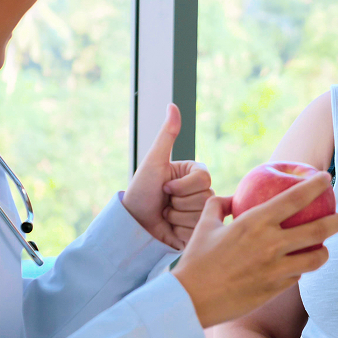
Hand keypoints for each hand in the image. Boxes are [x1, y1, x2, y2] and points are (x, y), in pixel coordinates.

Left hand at [121, 104, 212, 248]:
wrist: (132, 223)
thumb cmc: (141, 190)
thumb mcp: (154, 161)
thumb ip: (167, 135)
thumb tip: (173, 105)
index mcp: (194, 174)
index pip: (204, 178)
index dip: (182, 185)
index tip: (164, 186)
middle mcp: (201, 192)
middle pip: (205, 198)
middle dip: (178, 202)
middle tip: (164, 202)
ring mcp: (200, 213)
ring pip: (200, 216)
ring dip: (177, 217)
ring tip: (165, 215)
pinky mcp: (197, 231)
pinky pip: (196, 232)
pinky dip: (179, 231)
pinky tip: (169, 228)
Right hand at [172, 172, 337, 327]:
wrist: (191, 300)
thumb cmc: (197, 259)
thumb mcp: (205, 225)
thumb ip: (219, 206)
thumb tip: (231, 199)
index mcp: (255, 222)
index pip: (295, 198)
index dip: (315, 185)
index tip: (326, 178)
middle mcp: (271, 244)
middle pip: (318, 230)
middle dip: (336, 222)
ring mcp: (276, 269)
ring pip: (315, 259)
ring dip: (324, 252)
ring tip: (324, 249)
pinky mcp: (276, 289)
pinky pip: (297, 276)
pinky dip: (300, 270)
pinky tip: (298, 267)